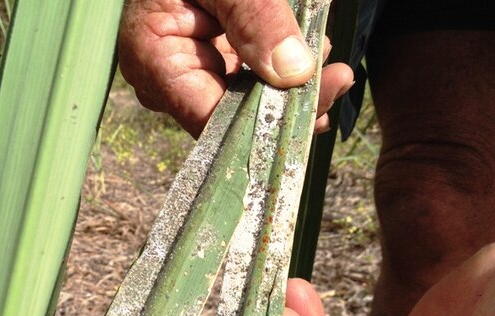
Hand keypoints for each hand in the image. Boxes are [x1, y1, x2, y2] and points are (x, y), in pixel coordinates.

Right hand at [117, 0, 353, 135]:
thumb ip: (253, 18)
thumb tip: (294, 72)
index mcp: (155, 63)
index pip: (210, 118)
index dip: (265, 119)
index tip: (316, 101)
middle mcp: (169, 82)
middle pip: (233, 116)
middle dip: (288, 101)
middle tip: (339, 78)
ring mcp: (191, 73)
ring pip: (245, 101)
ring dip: (291, 86)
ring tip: (331, 65)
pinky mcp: (211, 62)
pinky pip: (247, 79)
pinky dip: (280, 69)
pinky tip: (313, 56)